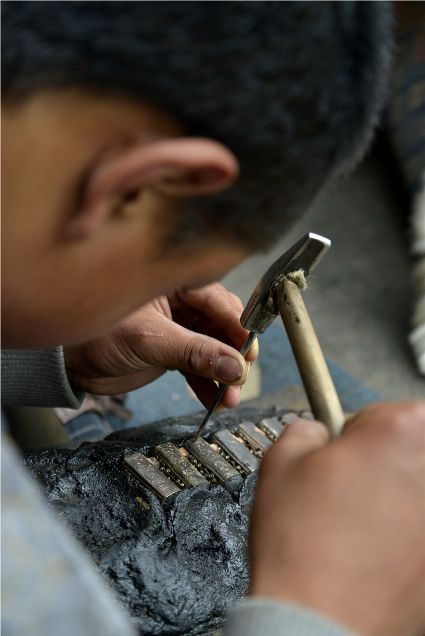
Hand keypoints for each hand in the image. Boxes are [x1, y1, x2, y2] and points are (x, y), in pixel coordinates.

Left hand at [64, 283, 257, 407]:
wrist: (69, 364)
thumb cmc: (96, 335)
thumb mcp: (148, 340)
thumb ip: (193, 352)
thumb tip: (235, 366)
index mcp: (174, 283)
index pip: (218, 300)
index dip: (237, 326)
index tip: (248, 351)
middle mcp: (181, 303)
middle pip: (222, 326)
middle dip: (233, 353)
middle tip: (240, 376)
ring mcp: (179, 328)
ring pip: (213, 349)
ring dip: (223, 374)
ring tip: (229, 398)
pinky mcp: (173, 352)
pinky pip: (198, 367)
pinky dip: (208, 384)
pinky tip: (215, 401)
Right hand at [249, 401, 424, 635]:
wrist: (318, 621)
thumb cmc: (303, 543)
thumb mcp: (282, 460)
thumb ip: (305, 428)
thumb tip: (317, 433)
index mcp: (404, 430)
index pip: (378, 413)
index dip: (350, 436)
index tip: (338, 456)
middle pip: (406, 450)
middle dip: (378, 463)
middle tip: (346, 491)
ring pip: (414, 491)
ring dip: (392, 499)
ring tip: (356, 528)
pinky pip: (418, 531)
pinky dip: (402, 536)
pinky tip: (372, 554)